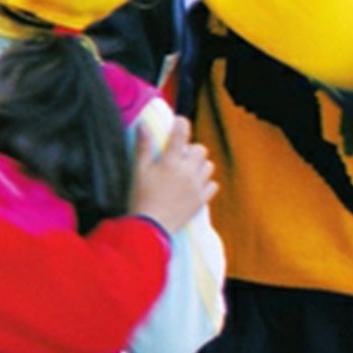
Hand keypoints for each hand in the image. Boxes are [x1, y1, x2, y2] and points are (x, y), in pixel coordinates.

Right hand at [129, 114, 216, 228]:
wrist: (150, 228)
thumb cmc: (141, 198)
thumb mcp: (139, 171)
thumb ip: (143, 147)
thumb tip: (143, 126)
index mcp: (171, 161)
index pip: (182, 132)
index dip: (181, 124)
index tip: (178, 124)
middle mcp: (188, 171)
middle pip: (200, 149)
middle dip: (190, 150)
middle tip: (178, 157)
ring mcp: (197, 186)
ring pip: (209, 166)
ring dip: (199, 165)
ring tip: (187, 172)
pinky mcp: (201, 200)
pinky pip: (213, 185)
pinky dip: (206, 183)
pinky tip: (194, 186)